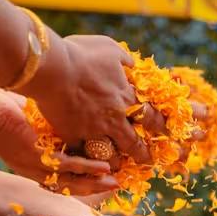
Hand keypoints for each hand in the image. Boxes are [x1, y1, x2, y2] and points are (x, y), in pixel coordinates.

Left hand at [0, 89, 116, 194]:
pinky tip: (104, 167)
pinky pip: (68, 167)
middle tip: (117, 183)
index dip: (85, 178)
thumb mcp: (32, 121)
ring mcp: (36, 166)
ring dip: (96, 182)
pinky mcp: (37, 158)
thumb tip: (66, 115)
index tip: (104, 175)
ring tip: (116, 180)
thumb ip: (49, 126)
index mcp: (35, 163)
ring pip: (72, 181)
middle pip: (72, 184)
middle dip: (95, 186)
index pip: (64, 176)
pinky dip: (87, 168)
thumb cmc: (2, 110)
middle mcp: (36, 170)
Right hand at [23, 34, 160, 163]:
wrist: (52, 68)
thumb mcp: (109, 48)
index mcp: (126, 97)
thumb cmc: (81, 55)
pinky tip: (87, 163)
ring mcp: (93, 130)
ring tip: (118, 166)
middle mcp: (114, 118)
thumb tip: (132, 65)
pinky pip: (82, 154)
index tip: (164, 132)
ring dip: (116, 162)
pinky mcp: (73, 136)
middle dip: (143, 154)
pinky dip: (85, 159)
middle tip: (148, 161)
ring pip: (111, 156)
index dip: (160, 127)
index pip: (151, 117)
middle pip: (134, 143)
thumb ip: (123, 59)